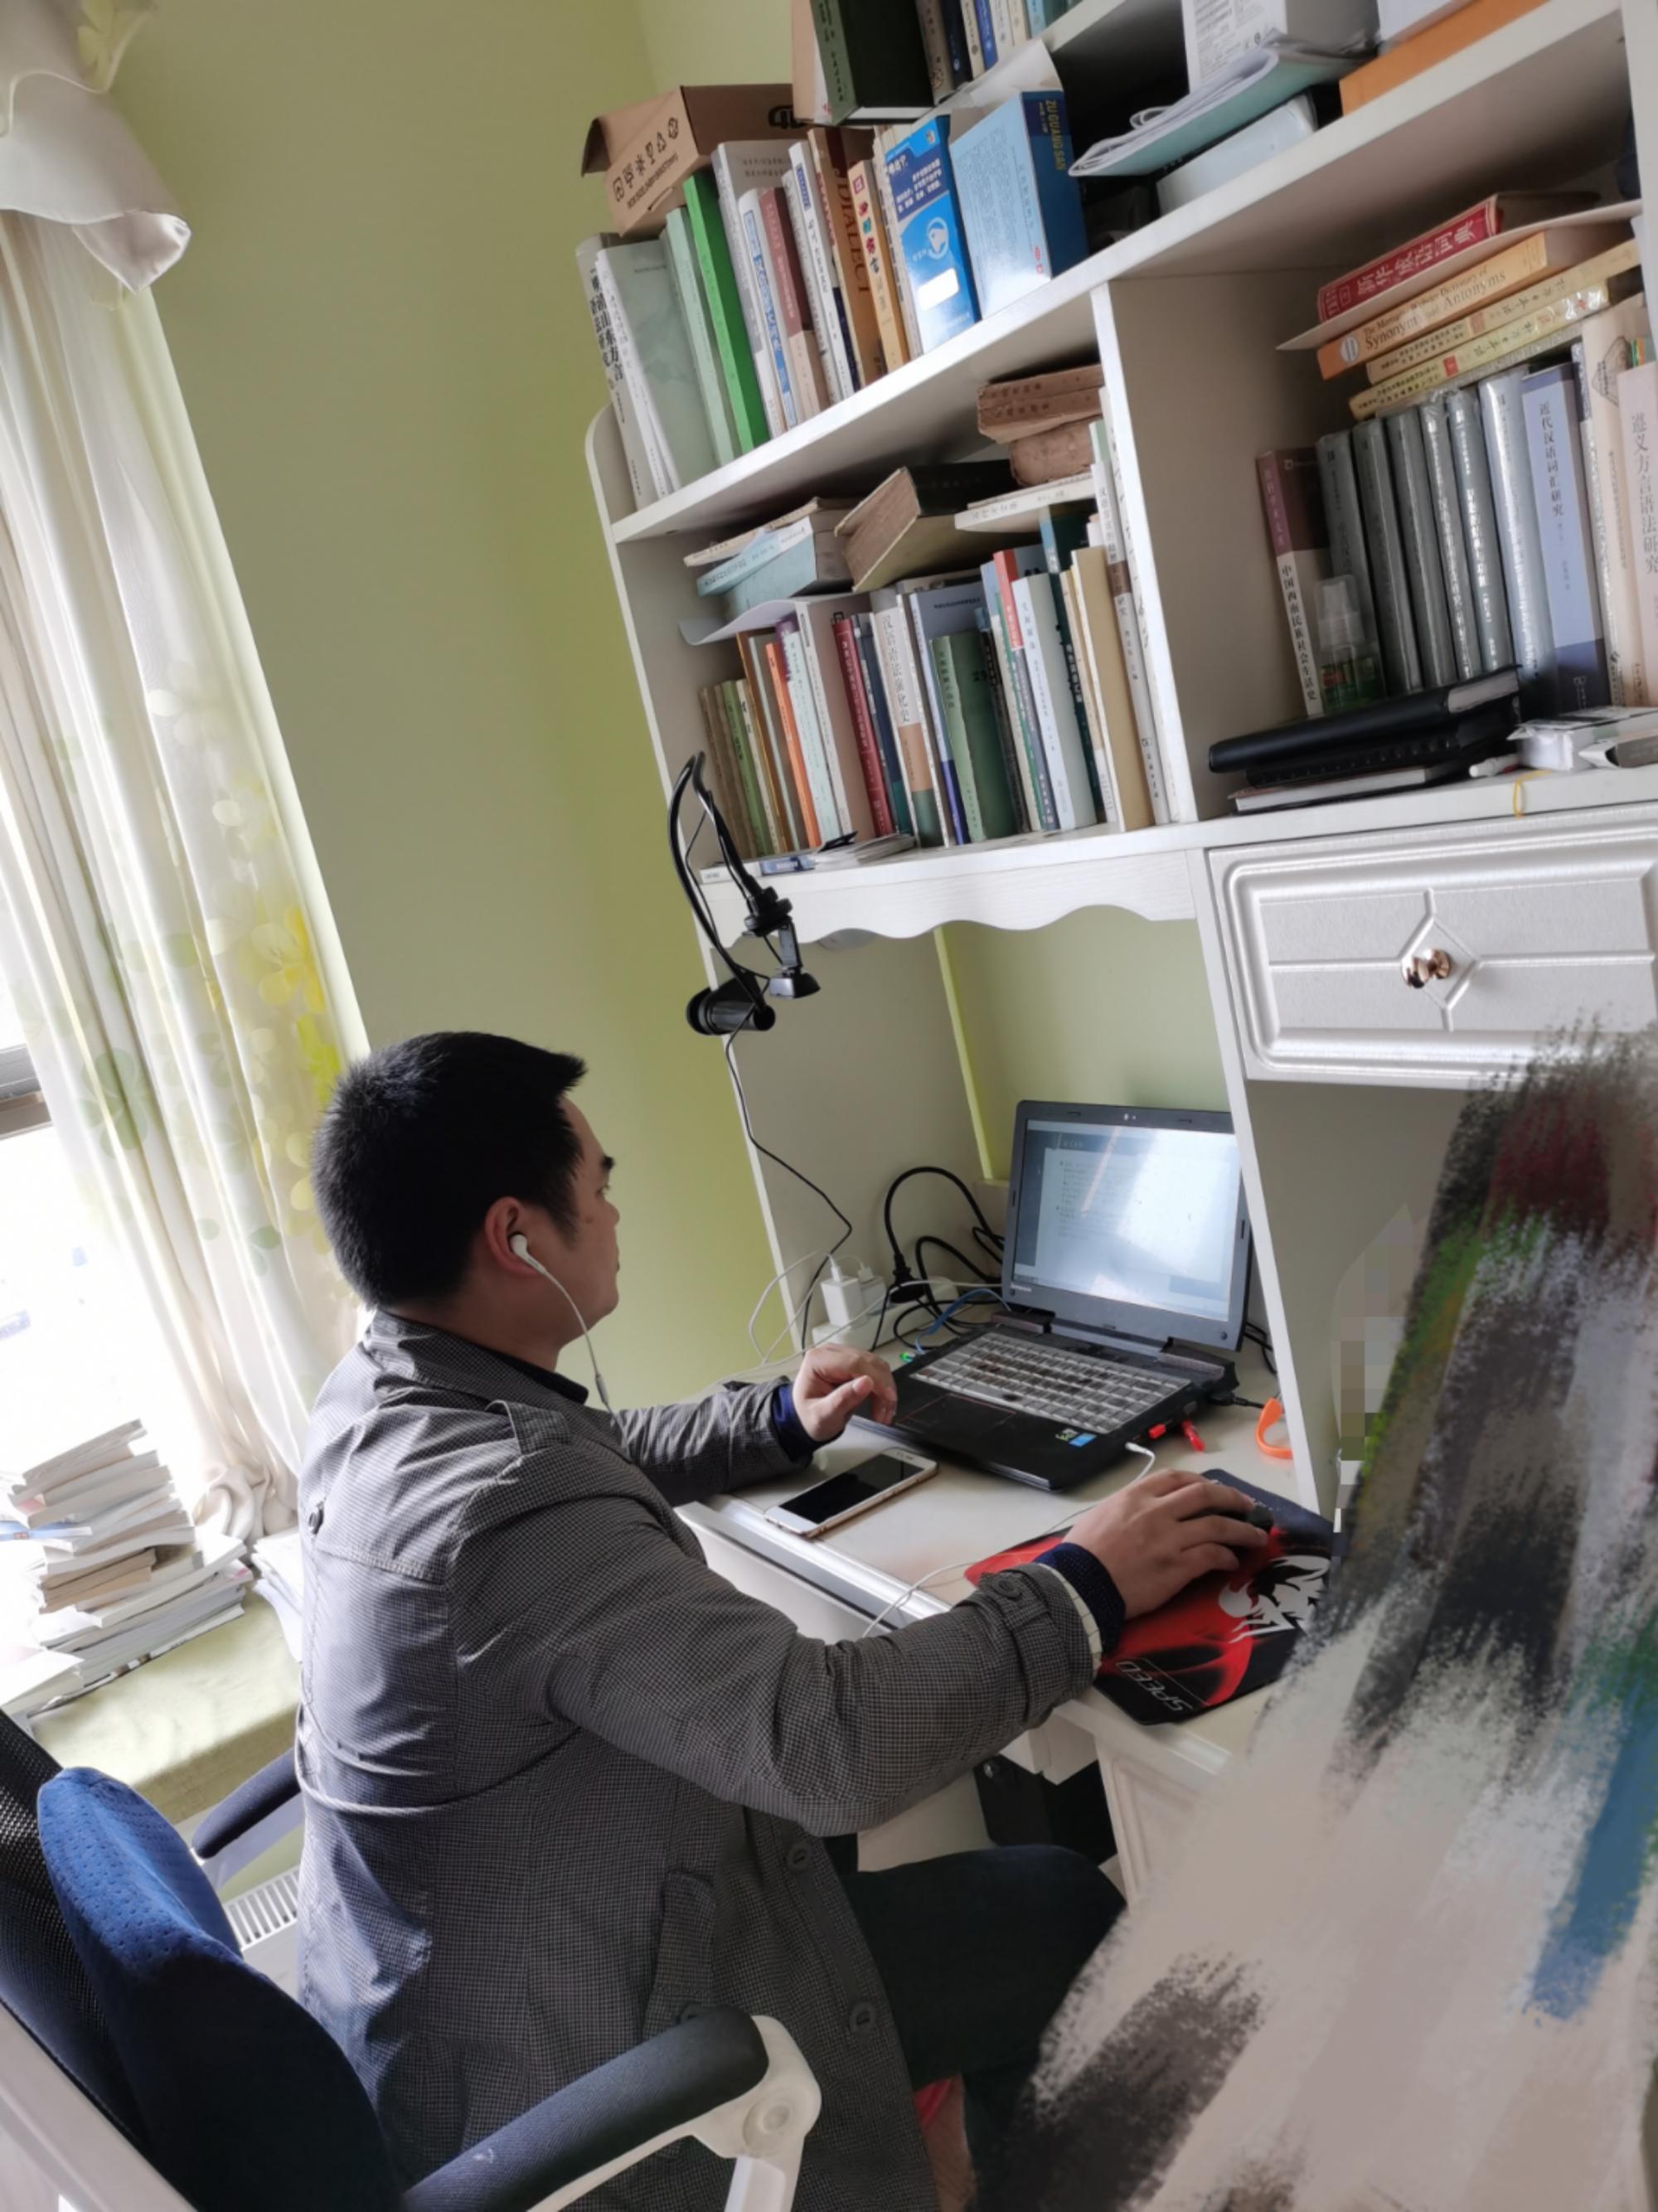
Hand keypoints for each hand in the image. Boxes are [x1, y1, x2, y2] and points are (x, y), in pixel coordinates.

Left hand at [791, 1345, 897, 1442]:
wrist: (806, 1419)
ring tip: (883, 1414)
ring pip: (877, 1366)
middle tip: (886, 1414)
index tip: (889, 1398)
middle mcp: (831, 1352)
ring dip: (885, 1390)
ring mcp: (843, 1356)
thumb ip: (842, 1400)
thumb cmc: (809, 1417)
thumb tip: (867, 1382)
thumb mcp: (822, 1415)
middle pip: (868, 1362)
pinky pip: (876, 1371)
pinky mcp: (853, 1363)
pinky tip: (882, 1406)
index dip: (876, 1378)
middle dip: (882, 1388)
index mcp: (817, 1360)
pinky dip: (883, 1389)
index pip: (854, 1362)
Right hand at [1066, 1469, 1270, 1618]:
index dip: (1202, 1482)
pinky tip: (1231, 1561)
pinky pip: (1212, 1556)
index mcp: (1136, 1495)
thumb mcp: (1103, 1514)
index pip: (1178, 1478)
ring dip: (1243, 1530)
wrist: (1079, 1584)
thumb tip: (1150, 1510)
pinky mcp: (1177, 1566)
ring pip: (1218, 1526)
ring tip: (1257, 1536)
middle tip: (1248, 1507)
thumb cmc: (1083, 1552)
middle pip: (1206, 1495)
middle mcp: (1157, 1511)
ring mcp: (1170, 1539)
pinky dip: (1226, 1557)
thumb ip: (1129, 1507)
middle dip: (1232, 1499)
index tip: (1214, 1490)